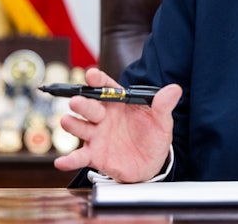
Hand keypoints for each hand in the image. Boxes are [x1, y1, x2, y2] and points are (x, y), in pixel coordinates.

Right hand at [53, 67, 182, 182]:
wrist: (151, 163)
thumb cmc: (153, 136)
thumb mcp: (162, 120)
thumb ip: (164, 105)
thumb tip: (175, 89)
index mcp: (119, 104)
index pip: (107, 87)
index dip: (98, 80)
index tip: (92, 74)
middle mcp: (104, 117)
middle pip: (90, 107)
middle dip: (83, 103)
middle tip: (78, 101)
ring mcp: (97, 135)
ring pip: (80, 127)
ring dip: (72, 124)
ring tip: (67, 121)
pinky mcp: (94, 155)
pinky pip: (79, 157)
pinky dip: (69, 160)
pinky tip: (61, 162)